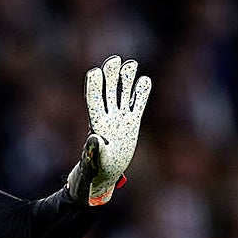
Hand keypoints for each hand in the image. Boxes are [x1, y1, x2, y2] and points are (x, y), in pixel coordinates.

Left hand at [67, 55, 152, 205]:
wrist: (103, 177)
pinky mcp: (132, 125)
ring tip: (130, 63)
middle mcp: (107, 119)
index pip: (93, 101)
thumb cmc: (94, 172)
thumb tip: (93, 139)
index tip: (95, 72)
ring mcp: (120, 120)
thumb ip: (92, 153)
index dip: (93, 87)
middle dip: (110, 77)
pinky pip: (137, 106)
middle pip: (108, 92)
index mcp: (96, 125)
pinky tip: (145, 80)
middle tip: (114, 60)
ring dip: (125, 80)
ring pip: (122, 96)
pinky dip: (141, 94)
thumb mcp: (93, 164)